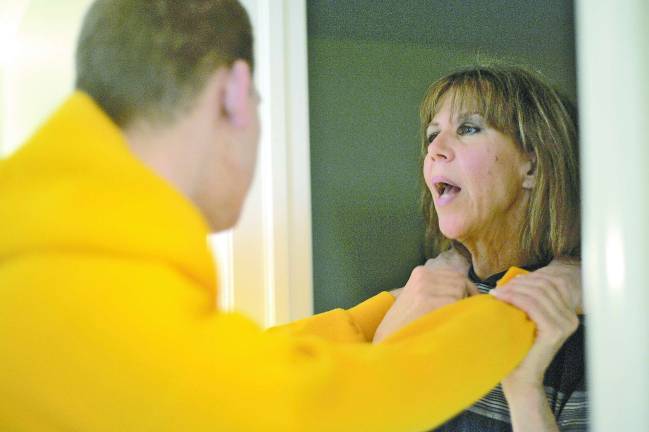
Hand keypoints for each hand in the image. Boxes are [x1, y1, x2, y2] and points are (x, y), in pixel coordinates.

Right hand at [374, 249, 473, 342]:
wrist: (386, 340)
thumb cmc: (404, 324)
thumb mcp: (417, 297)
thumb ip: (436, 289)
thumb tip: (466, 290)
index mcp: (421, 273)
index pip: (455, 275)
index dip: (466, 290)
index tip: (469, 303)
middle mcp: (423, 276)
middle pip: (460, 282)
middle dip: (465, 298)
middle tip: (463, 315)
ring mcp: (425, 288)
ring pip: (460, 293)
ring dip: (460, 308)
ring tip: (450, 321)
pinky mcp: (428, 303)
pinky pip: (456, 305)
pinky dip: (457, 315)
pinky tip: (447, 325)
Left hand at [491, 263, 580, 388]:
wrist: (520, 378)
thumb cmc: (519, 348)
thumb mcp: (526, 318)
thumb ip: (528, 299)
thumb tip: (515, 278)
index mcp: (567, 312)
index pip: (550, 282)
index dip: (527, 278)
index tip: (506, 284)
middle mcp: (570, 317)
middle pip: (544, 285)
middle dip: (518, 283)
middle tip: (498, 289)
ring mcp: (565, 324)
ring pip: (538, 293)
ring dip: (514, 290)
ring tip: (497, 294)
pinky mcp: (555, 331)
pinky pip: (533, 306)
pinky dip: (515, 299)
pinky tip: (502, 300)